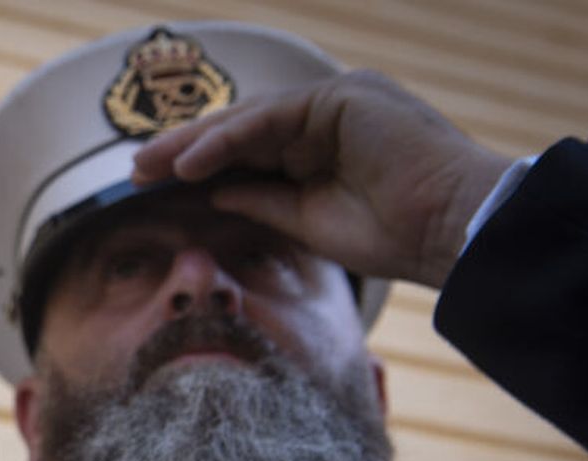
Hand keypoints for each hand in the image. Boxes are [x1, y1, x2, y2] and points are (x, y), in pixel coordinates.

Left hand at [131, 70, 511, 287]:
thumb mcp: (307, 221)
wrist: (454, 232)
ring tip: (146, 167)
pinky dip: (225, 140)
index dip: (198, 165)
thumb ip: (261, 199)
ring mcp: (337, 101)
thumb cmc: (396, 235)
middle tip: (133, 171)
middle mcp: (329, 115)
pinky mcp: (342, 98)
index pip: (248, 148)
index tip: (151, 185)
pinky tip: (188, 164)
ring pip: (247, 120)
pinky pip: (268, 118)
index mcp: (326, 141)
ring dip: (192, 144)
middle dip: (183, 150)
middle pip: (240, 129)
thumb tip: (214, 191)